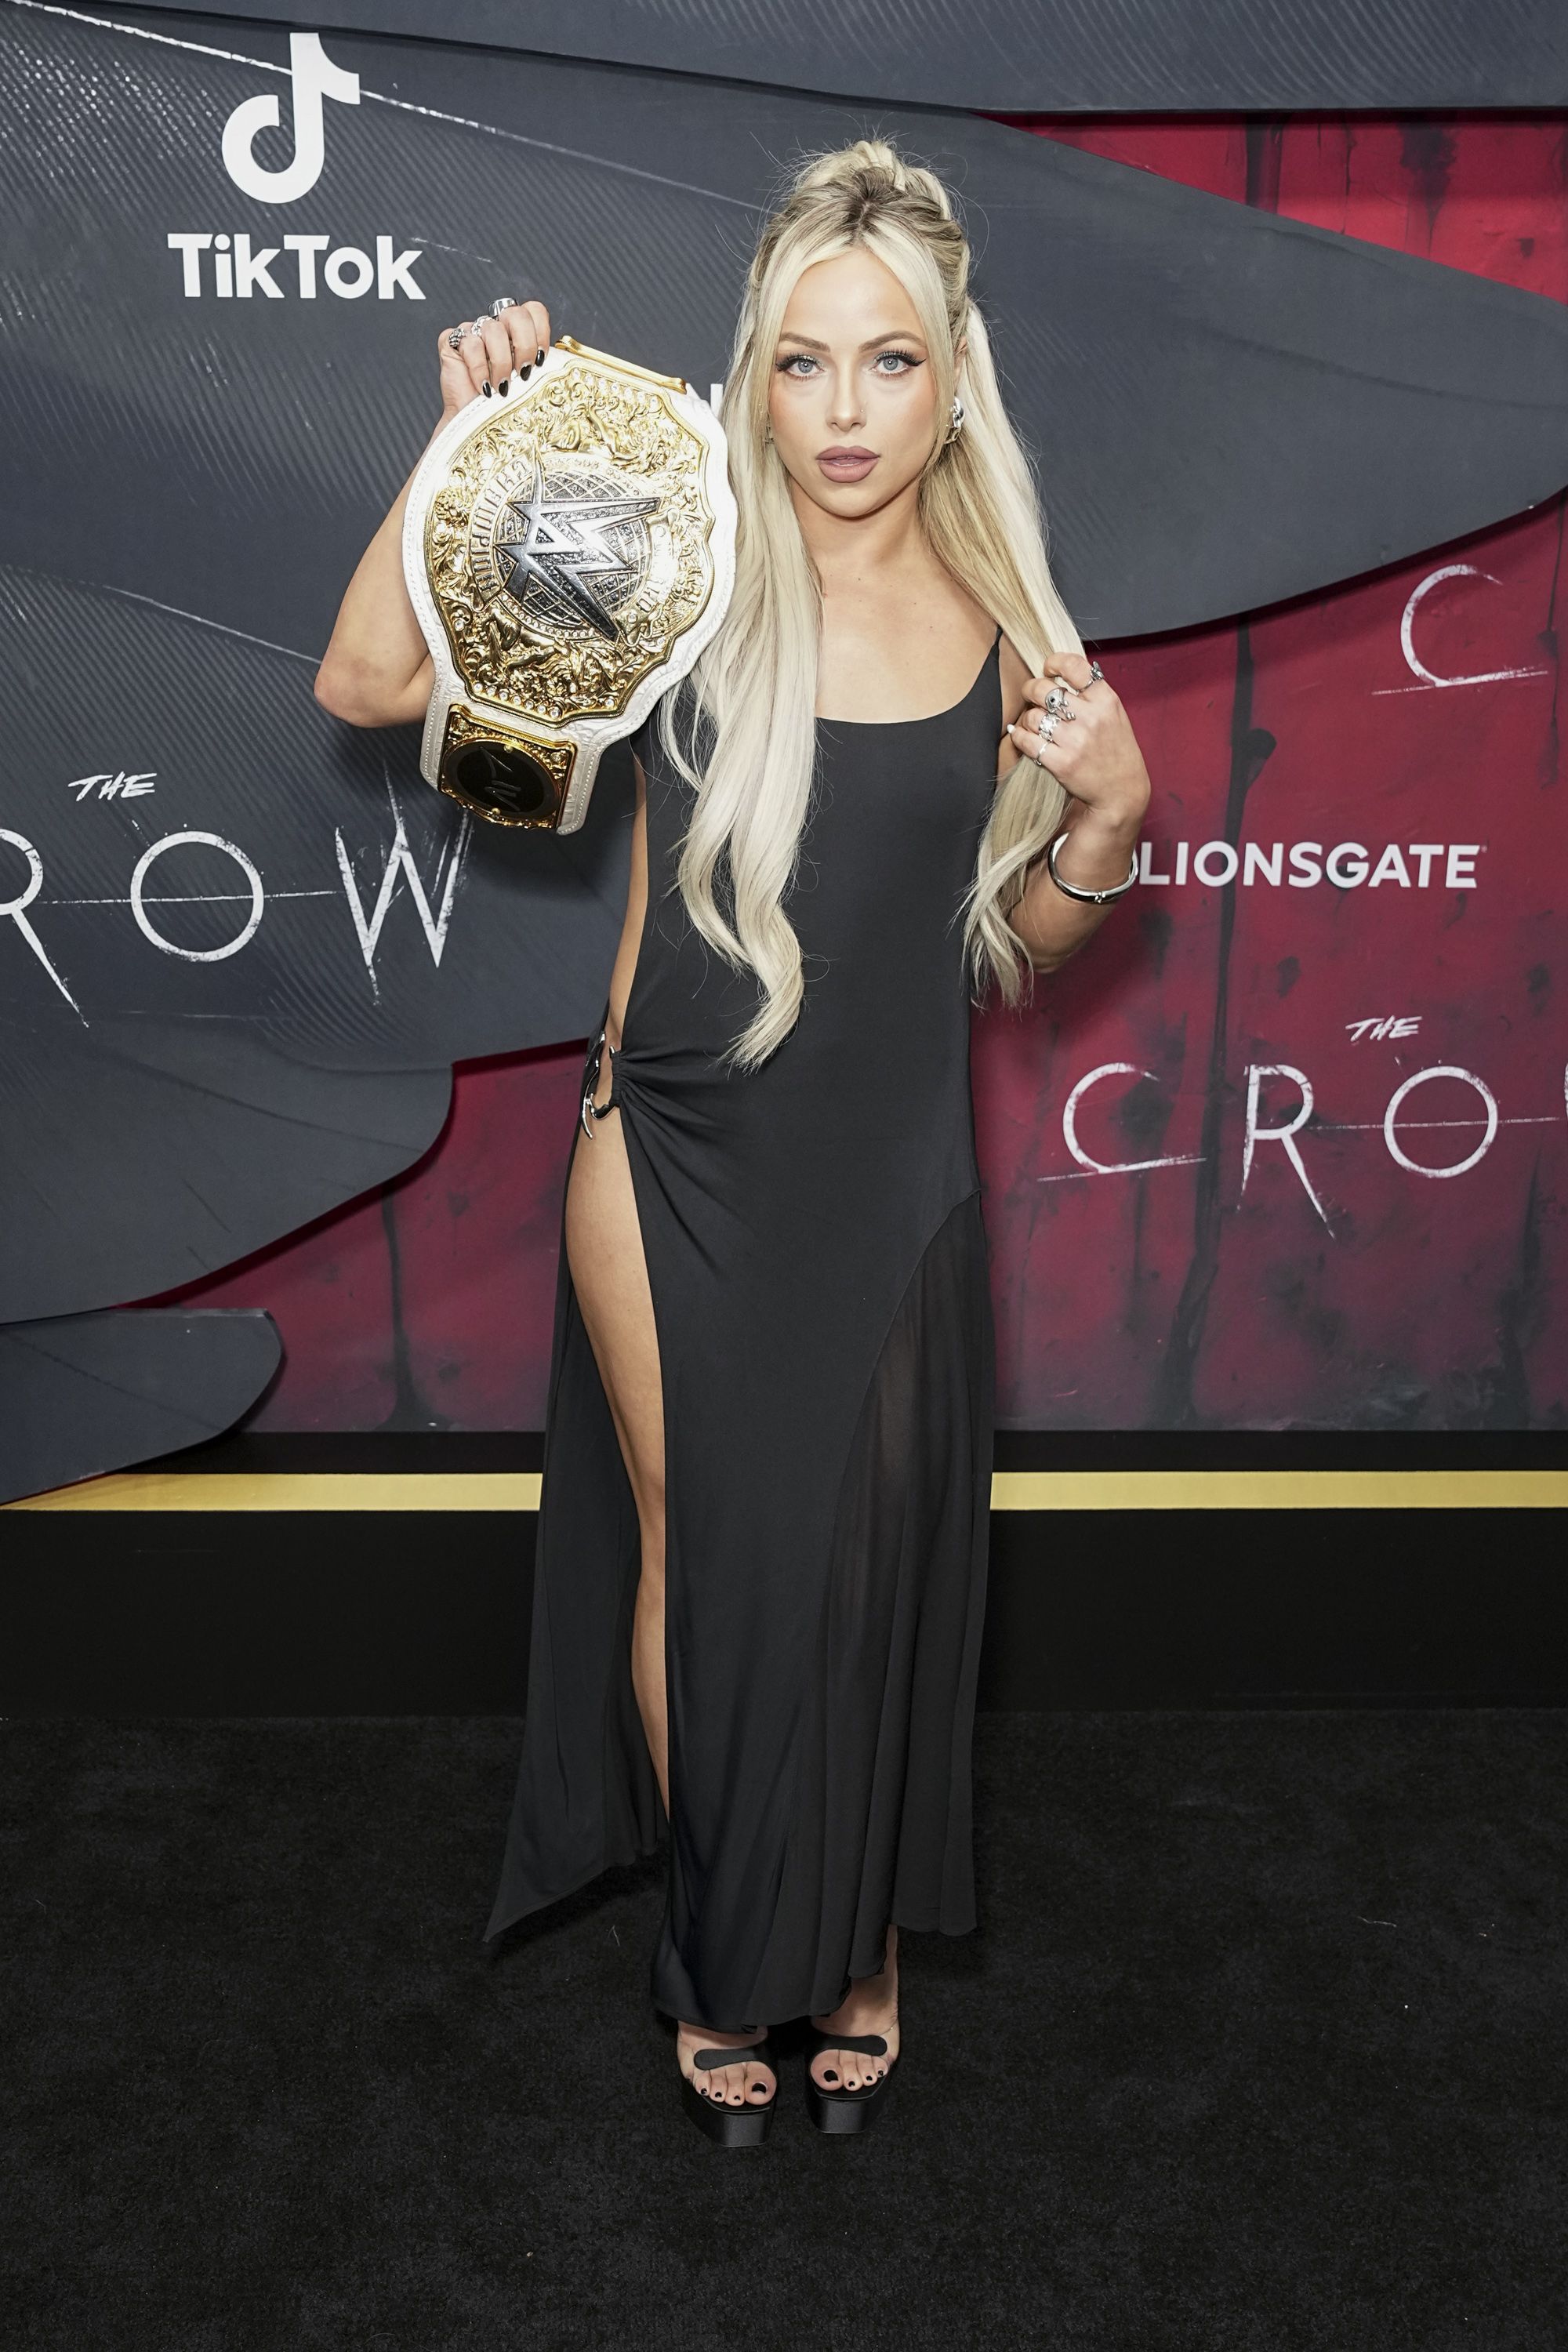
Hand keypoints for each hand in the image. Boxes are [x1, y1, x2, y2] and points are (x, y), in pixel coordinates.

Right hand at [435, 297, 551, 419]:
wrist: (477, 429)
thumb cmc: (504, 409)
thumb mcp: (532, 384)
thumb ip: (542, 365)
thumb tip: (566, 363)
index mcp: (517, 333)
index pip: (533, 310)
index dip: (540, 330)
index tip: (540, 359)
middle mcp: (497, 328)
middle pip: (515, 313)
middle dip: (524, 344)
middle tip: (524, 372)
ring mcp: (473, 332)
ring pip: (492, 329)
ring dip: (501, 362)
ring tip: (502, 388)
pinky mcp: (451, 341)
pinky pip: (469, 343)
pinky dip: (479, 369)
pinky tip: (483, 388)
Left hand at [1007, 650, 1149, 829]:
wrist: (1122, 791)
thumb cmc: (1116, 751)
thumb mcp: (1114, 715)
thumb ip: (1092, 694)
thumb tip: (1059, 673)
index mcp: (1106, 700)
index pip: (1073, 666)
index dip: (1054, 663)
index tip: (1047, 670)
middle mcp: (1091, 718)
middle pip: (1044, 690)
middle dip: (1031, 689)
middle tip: (1031, 695)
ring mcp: (1075, 741)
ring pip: (1033, 716)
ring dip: (1028, 718)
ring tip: (1035, 724)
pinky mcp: (1061, 764)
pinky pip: (1027, 742)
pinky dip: (1019, 737)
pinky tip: (1021, 736)